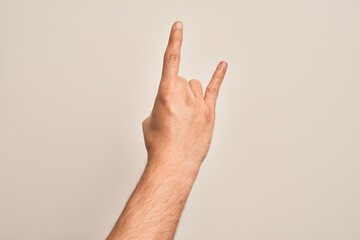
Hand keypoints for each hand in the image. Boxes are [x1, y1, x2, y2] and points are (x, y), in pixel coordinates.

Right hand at [142, 21, 227, 169]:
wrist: (173, 164)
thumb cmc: (159, 145)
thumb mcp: (150, 120)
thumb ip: (160, 105)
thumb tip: (169, 106)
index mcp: (166, 93)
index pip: (171, 60)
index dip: (175, 41)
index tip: (179, 27)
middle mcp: (185, 94)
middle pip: (182, 80)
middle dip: (175, 92)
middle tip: (172, 113)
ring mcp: (199, 103)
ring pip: (194, 86)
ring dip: (188, 95)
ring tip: (184, 115)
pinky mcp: (210, 113)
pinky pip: (214, 89)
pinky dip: (218, 76)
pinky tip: (222, 66)